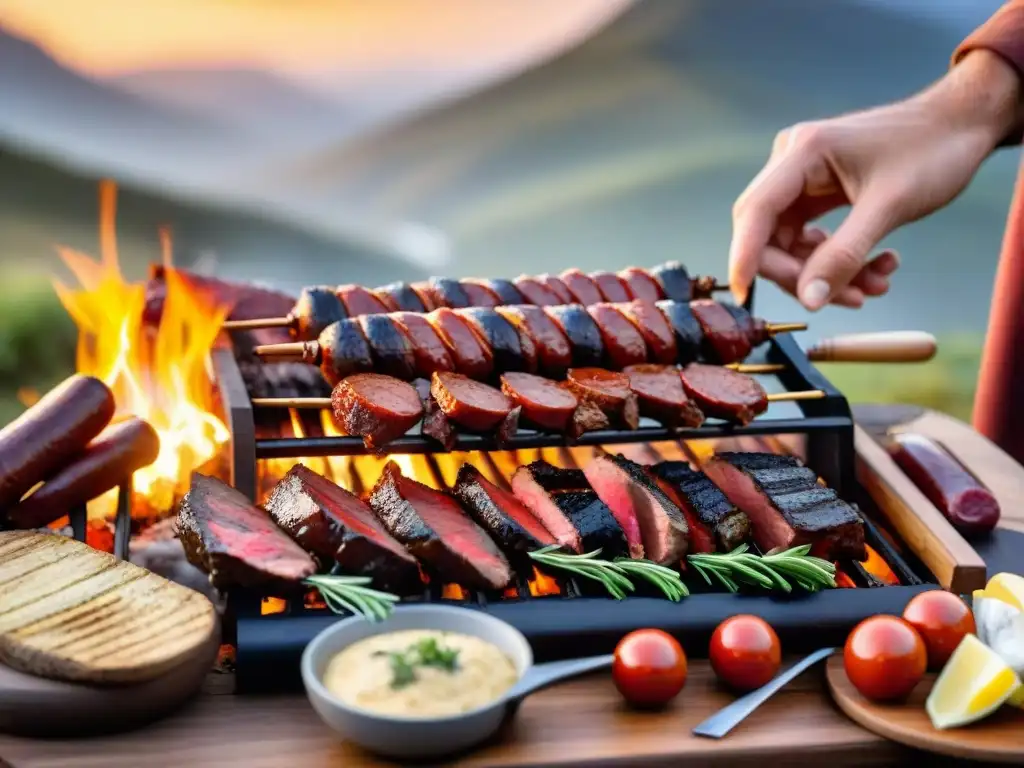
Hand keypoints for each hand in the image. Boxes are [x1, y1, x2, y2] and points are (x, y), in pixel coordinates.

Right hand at [729, 50, 1023, 309]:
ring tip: (875, 286)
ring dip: (828, 272)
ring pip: (793, 242)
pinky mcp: (819, 190)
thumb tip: (808, 299)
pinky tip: (876, 267)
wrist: (963, 124)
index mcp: (802, 152)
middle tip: (845, 298)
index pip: (755, 212)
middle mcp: (793, 161)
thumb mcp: (889, 208)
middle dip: (802, 273)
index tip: (744, 295)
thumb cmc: (933, 150)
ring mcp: (805, 177)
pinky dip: (839, 259)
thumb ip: (844, 255)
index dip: (745, 257)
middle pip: (769, 233)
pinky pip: (813, 238)